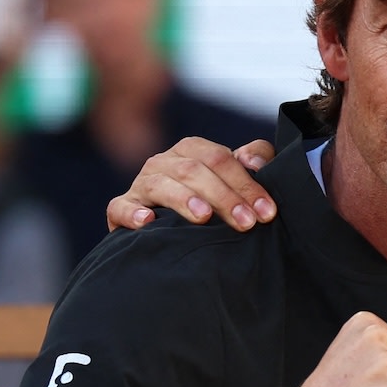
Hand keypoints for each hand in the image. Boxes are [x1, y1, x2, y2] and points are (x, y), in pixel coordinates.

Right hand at [108, 137, 279, 231]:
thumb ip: (253, 161)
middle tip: (246, 223)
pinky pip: (120, 207)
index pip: (219, 158)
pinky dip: (133, 212)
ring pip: (159, 185)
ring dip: (183, 199)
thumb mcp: (235, 180)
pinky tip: (148, 221)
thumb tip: (256, 162)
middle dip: (224, 197)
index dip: (246, 183)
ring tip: (204, 217)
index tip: (267, 211)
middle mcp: (163, 163)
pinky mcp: (120, 209)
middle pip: (193, 170)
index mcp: (191, 151)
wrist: (170, 235)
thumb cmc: (212, 203)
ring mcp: (140, 185)